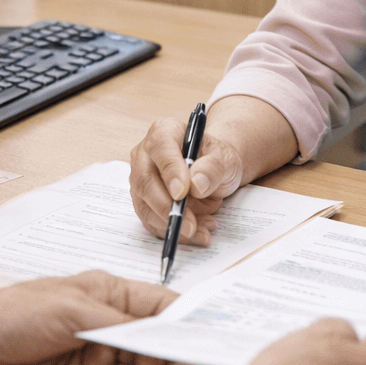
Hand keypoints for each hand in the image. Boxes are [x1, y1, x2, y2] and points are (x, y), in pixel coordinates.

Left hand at [0, 270, 176, 364]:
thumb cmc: (17, 314)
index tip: (197, 332)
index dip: (180, 317)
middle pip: (156, 337)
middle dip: (163, 348)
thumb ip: (119, 322)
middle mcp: (109, 321)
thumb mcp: (74, 310)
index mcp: (109, 292)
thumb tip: (159, 328)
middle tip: (156, 357)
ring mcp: (99, 352)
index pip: (158, 303)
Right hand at [129, 115, 244, 245]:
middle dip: (168, 208)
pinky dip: (173, 231)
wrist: (213, 169)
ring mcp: (140, 179)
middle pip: (145, 182)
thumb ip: (213, 167)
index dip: (170, 172)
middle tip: (190, 226)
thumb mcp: (225, 158)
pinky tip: (195, 233)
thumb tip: (195, 184)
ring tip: (203, 230)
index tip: (182, 194)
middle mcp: (145, 154)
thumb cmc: (216, 158)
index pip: (160, 149)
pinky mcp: (143, 201)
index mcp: (164, 131)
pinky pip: (151, 221)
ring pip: (146, 206)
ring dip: (173, 224)